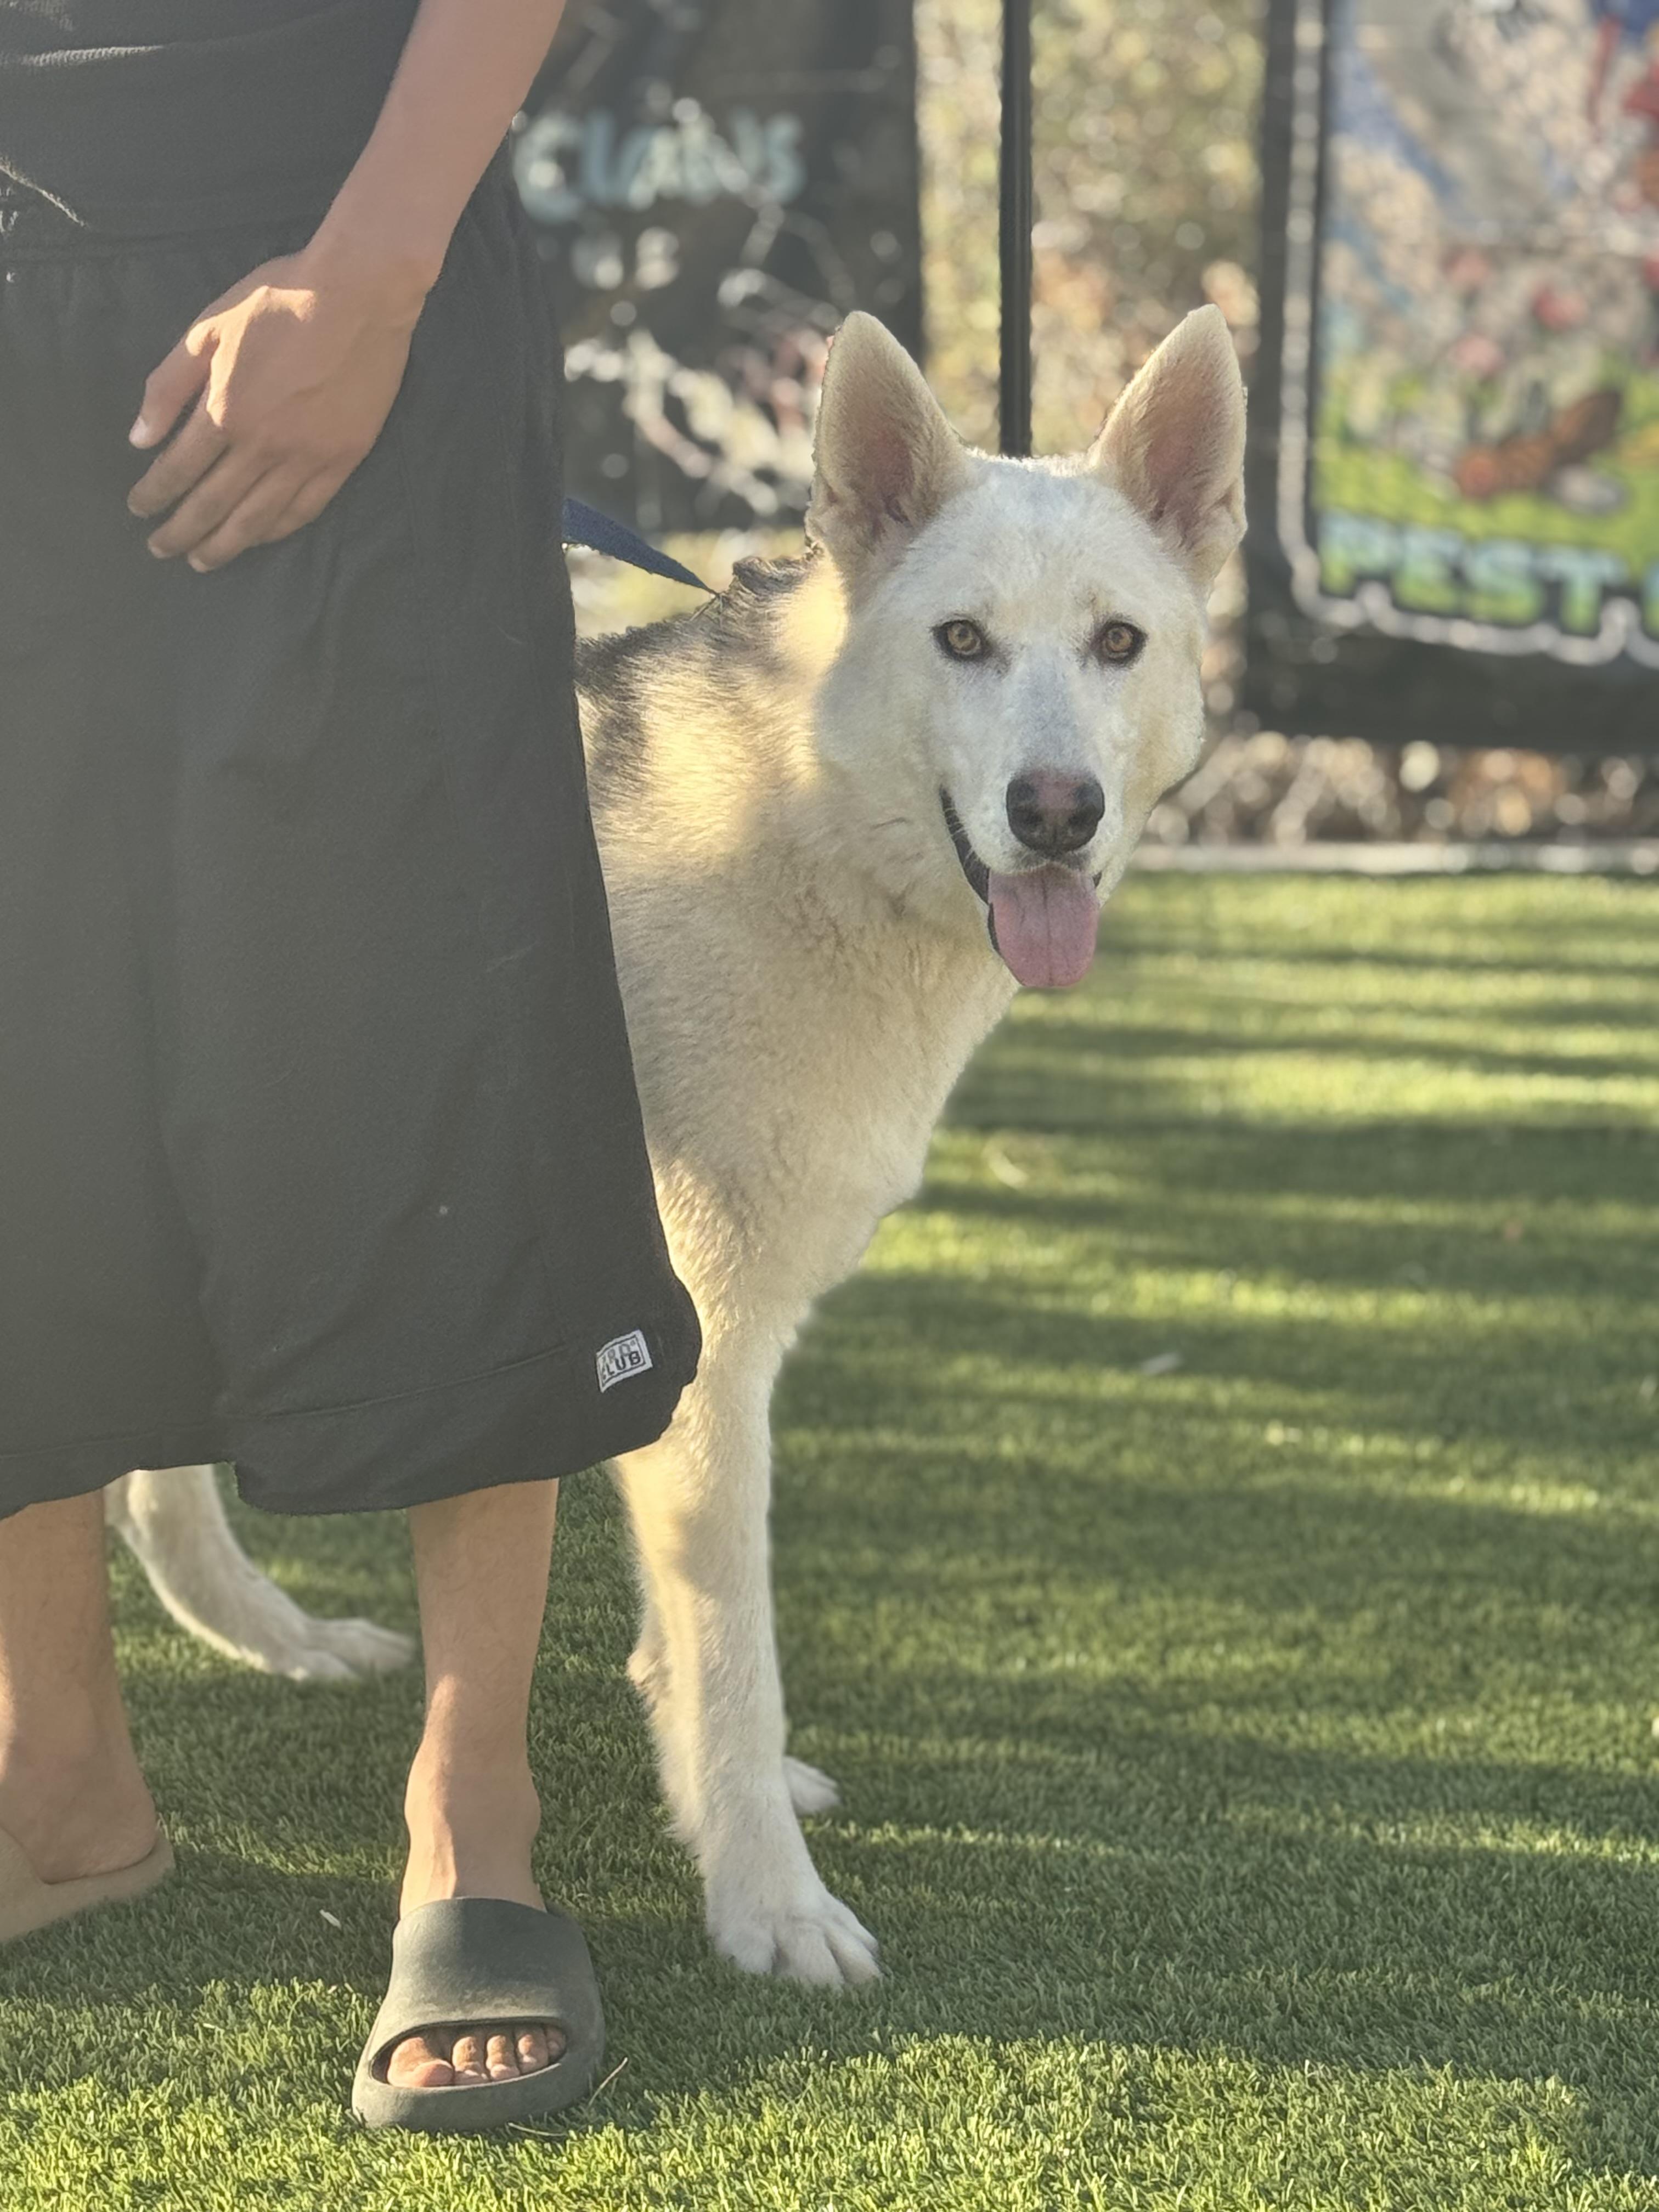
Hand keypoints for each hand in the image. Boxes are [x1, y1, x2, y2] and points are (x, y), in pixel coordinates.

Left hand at [127, 240, 431, 570]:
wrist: (358, 293)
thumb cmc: (279, 300)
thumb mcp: (208, 327)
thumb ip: (169, 385)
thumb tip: (140, 439)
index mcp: (225, 410)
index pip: (178, 468)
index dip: (154, 493)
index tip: (138, 509)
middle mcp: (263, 445)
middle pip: (213, 504)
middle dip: (181, 531)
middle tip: (161, 549)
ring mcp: (306, 457)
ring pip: (258, 518)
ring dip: (225, 545)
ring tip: (202, 560)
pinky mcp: (342, 459)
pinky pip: (304, 509)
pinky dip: (276, 531)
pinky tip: (257, 539)